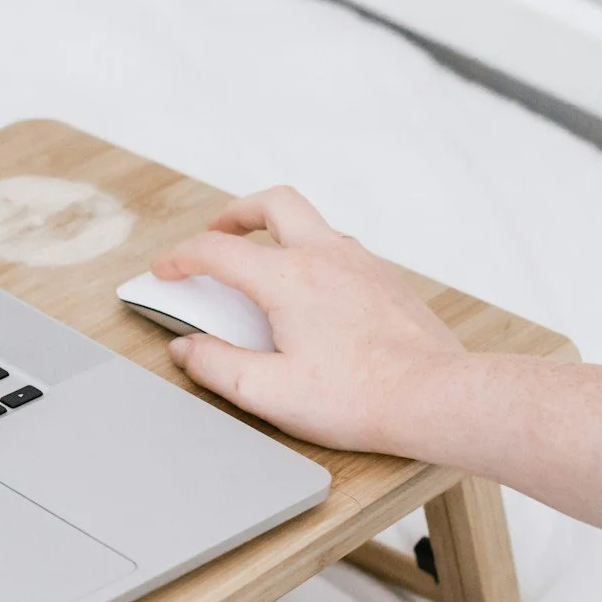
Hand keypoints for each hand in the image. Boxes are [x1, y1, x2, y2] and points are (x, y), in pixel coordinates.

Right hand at [150, 187, 462, 453]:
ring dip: (277, 233)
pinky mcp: (387, 281)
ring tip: (261, 267)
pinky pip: (340, 250)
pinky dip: (312, 256)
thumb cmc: (359, 398)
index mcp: (289, 279)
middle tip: (217, 235)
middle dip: (235, 213)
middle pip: (273, 203)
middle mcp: (327, 257)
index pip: (217, 252)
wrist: (435, 398)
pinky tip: (310, 296)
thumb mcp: (267, 392)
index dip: (181, 258)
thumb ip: (216, 366)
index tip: (167, 272)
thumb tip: (187, 349)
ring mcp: (363, 264)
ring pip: (311, 223)